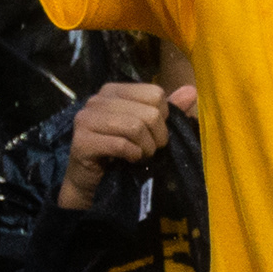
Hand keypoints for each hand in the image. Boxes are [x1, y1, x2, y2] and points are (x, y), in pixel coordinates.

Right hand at [57, 81, 193, 209]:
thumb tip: (191, 90)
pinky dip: (132, 155)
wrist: (91, 181)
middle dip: (157, 137)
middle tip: (151, 149)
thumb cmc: (119, 152)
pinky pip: (121, 145)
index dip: (162, 117)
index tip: (154, 132)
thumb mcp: (146, 127)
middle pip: (148, 112)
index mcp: (114, 90)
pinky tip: (129, 159)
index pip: (155, 94)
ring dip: (145, 147)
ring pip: (135, 127)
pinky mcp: (81, 141)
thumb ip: (166, 109)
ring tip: (141, 155)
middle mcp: (98, 99)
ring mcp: (86, 119)